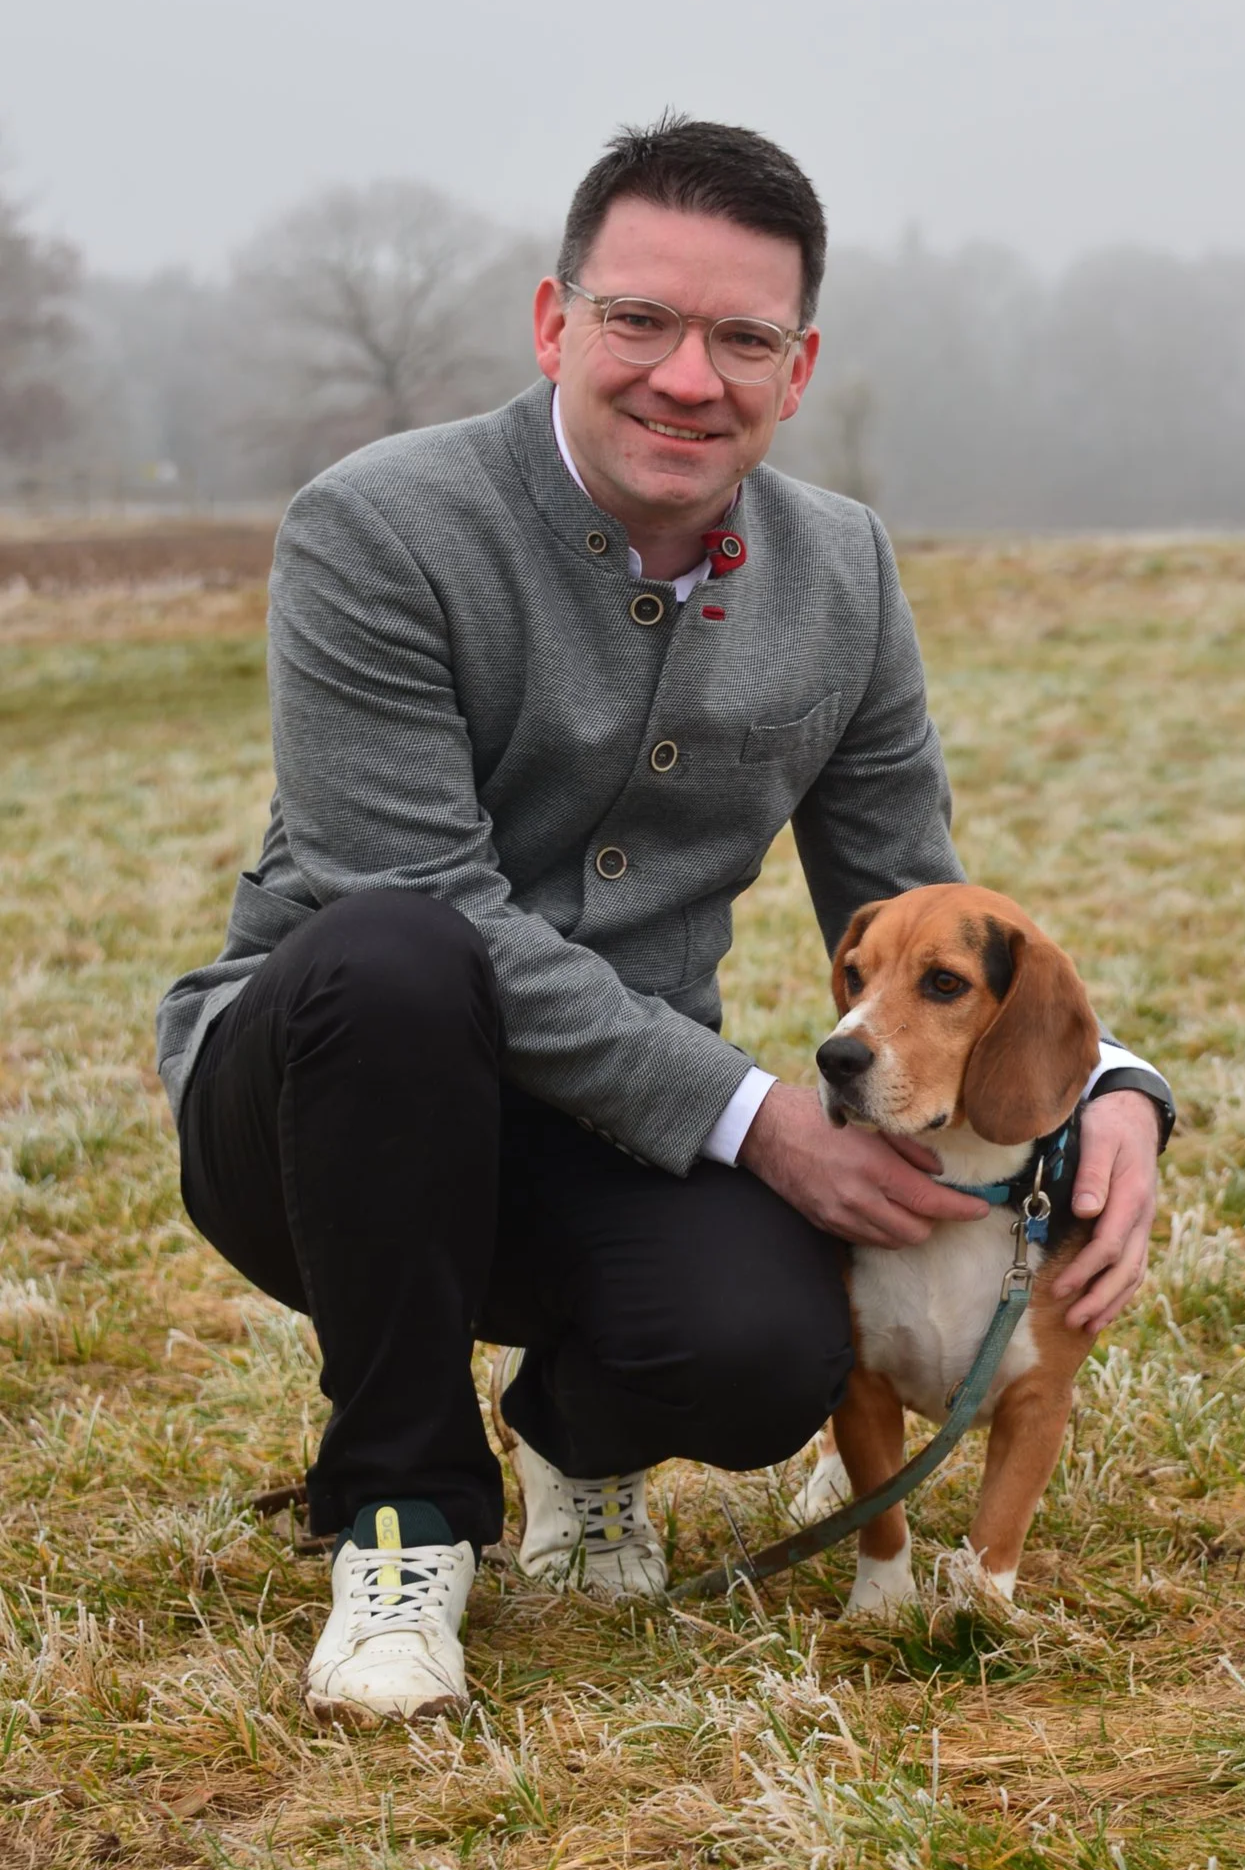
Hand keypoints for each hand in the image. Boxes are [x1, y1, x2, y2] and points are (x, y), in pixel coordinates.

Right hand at [738, 1082, 989, 1248]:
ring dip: (910, 1227)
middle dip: (935, 1220)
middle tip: (940, 1201)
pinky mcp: (826, 1224)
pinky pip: (867, 1239)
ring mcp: (840, 1216)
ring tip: (911, 1205)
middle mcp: (858, 1198)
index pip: (930, 1201)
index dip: (961, 1209)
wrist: (765, 1130)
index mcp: (873, 1167)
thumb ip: (908, 1147)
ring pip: (893, 1241)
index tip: (980, 1208)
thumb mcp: (868, 1121)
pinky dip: (884, 1230)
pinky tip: (883, 1209)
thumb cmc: (817, 1116)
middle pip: (916, 1231)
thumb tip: (938, 1171)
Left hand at [1053, 1089, 1160, 1332]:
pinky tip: (1105, 1305)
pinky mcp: (1137, 1224)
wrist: (1135, 1115)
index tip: (1058, 1288)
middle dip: (1099, 1299)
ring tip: (1087, 1325)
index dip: (1084, 1271)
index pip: (1108, 1246)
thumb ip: (1092, 1173)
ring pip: (1134, 1272)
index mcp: (1131, 1198)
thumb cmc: (1110, 1125)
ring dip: (1112, 1301)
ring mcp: (1143, 1223)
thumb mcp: (1098, 1138)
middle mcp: (1142, 1217)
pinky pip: (1135, 1264)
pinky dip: (1121, 1289)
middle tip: (1072, 1321)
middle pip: (1125, 1269)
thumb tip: (1087, 1209)